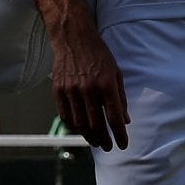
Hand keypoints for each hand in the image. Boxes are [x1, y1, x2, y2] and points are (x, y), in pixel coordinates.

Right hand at [52, 17, 128, 150]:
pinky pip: (65, 115)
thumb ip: (121, 97)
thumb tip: (125, 120)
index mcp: (106, 84)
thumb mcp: (116, 72)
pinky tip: (80, 129)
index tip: (123, 145)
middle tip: (108, 147)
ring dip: (89, 136)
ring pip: (80, 123)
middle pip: (96, 125)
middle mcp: (89, 89)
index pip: (114, 118)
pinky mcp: (58, 89)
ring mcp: (71, 90)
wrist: (73, 37)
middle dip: (104, 140)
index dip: (120, 135)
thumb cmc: (98, 54)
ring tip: (95, 141)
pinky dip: (73, 126)